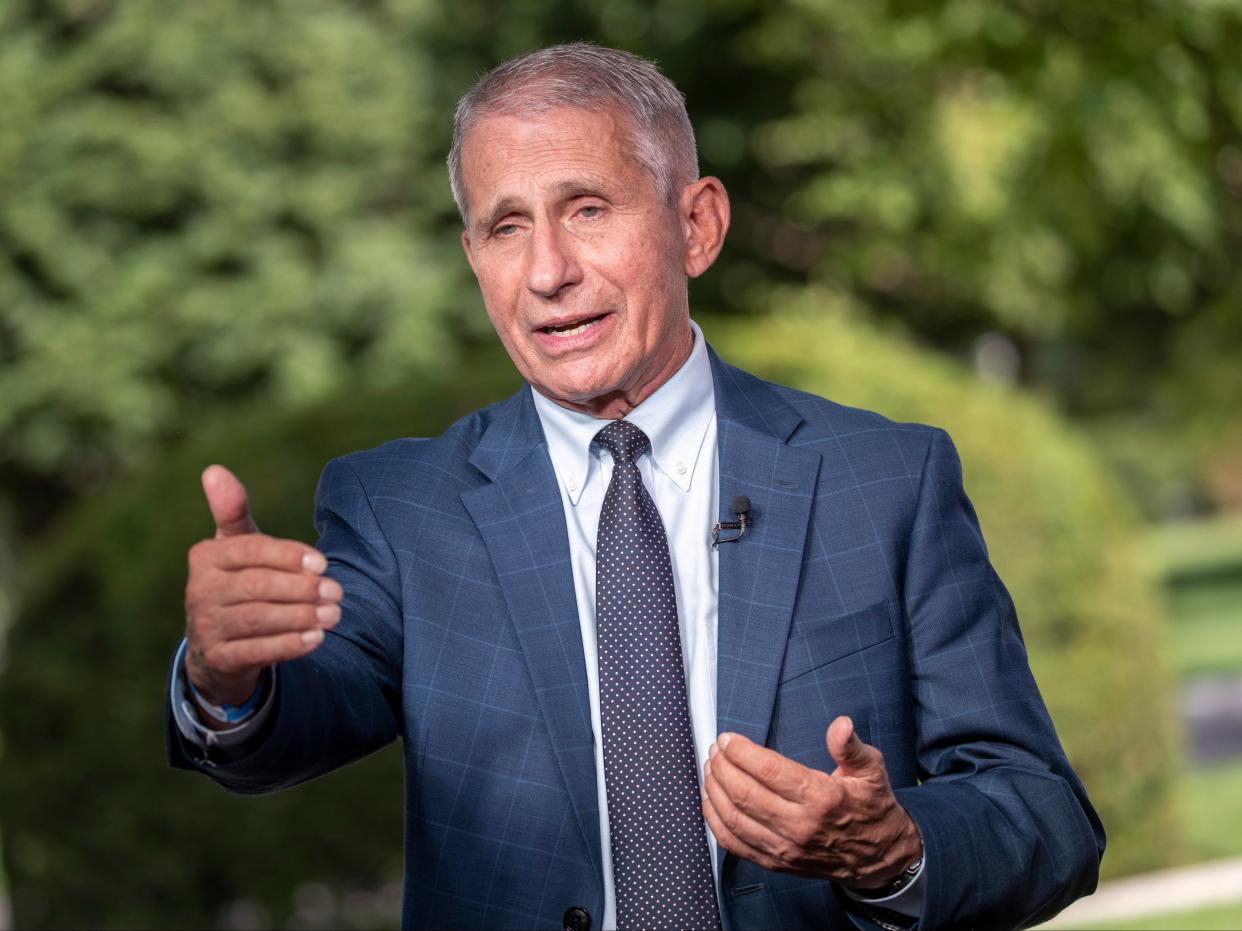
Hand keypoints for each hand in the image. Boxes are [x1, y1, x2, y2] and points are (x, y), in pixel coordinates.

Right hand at [183, 465, 341, 718]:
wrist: (218, 648)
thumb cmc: (237, 582)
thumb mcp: (236, 546)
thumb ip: (233, 511)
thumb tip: (214, 469)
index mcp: (206, 557)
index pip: (250, 550)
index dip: (288, 556)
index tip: (323, 563)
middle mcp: (200, 591)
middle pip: (256, 587)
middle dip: (301, 589)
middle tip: (338, 592)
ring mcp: (205, 627)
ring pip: (258, 620)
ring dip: (300, 617)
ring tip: (335, 614)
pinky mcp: (218, 659)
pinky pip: (255, 651)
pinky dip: (288, 645)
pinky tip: (316, 639)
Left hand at [702, 716, 922, 890]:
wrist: (879, 857)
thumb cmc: (871, 808)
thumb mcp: (871, 770)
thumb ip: (851, 746)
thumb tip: (841, 725)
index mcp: (822, 798)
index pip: (768, 770)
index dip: (740, 751)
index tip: (728, 738)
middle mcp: (800, 826)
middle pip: (744, 793)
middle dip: (722, 766)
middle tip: (716, 748)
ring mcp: (785, 848)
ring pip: (734, 818)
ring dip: (714, 790)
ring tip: (710, 767)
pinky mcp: (776, 863)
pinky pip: (734, 844)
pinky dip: (715, 821)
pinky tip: (711, 800)